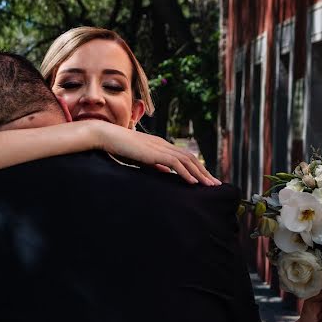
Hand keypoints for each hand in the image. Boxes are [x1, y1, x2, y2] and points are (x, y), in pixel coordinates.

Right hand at [91, 121, 220, 185]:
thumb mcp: (140, 159)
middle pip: (190, 158)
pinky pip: (175, 163)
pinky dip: (186, 173)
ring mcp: (160, 147)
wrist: (105, 135)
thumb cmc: (118, 147)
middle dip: (204, 171)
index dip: (196, 168)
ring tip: (210, 186)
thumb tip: (167, 173)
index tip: (204, 179)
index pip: (183, 156)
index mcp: (160, 145)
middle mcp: (163, 144)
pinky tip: (194, 183)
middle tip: (215, 184)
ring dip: (200, 173)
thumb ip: (154, 165)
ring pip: (187, 160)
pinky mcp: (154, 152)